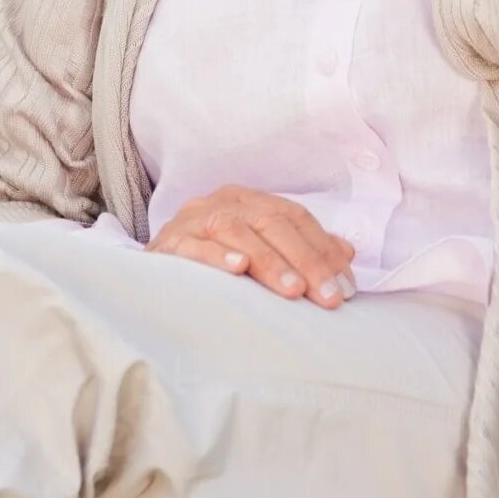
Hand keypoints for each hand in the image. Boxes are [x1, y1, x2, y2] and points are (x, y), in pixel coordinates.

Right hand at [147, 186, 357, 304]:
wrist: (150, 276)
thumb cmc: (214, 263)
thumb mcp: (261, 252)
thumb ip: (303, 249)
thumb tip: (347, 254)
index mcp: (249, 201)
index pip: (295, 217)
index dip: (323, 249)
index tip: (345, 286)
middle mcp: (223, 203)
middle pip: (271, 222)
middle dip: (305, 260)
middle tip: (328, 296)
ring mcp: (193, 220)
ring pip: (237, 231)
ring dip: (268, 261)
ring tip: (293, 291)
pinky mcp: (168, 243)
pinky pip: (193, 245)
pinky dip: (216, 255)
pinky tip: (237, 269)